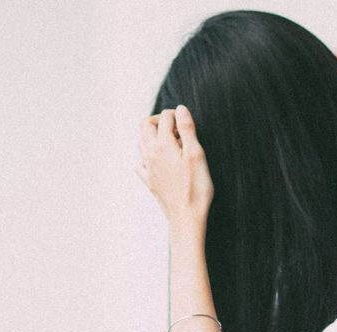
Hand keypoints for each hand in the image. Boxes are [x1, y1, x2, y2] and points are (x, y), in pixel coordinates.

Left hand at [136, 105, 213, 231]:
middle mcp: (150, 154)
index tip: (187, 120)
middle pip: (145, 126)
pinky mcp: (149, 181)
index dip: (176, 114)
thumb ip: (187, 129)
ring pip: (141, 142)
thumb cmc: (196, 187)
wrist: (186, 216)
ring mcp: (147, 168)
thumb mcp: (196, 154)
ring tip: (171, 141)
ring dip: (152, 135)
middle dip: (159, 120)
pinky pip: (140, 163)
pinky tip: (158, 160)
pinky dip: (146, 155)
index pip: (165, 118)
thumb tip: (180, 109)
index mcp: (163, 145)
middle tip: (175, 126)